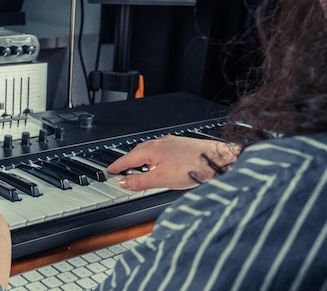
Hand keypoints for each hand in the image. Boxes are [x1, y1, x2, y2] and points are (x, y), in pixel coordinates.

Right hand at [107, 135, 237, 190]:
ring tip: (139, 172)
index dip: (117, 166)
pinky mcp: (181, 147)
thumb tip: (124, 182)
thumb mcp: (162, 180)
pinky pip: (160, 152)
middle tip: (120, 172)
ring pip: (150, 152)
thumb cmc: (193, 166)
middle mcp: (160, 143)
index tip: (109, 171)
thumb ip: (141, 181)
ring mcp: (171, 144)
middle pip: (137, 153)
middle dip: (128, 162)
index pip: (127, 158)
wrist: (217, 159)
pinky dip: (154, 160)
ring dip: (141, 161)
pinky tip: (160, 167)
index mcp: (151, 149)